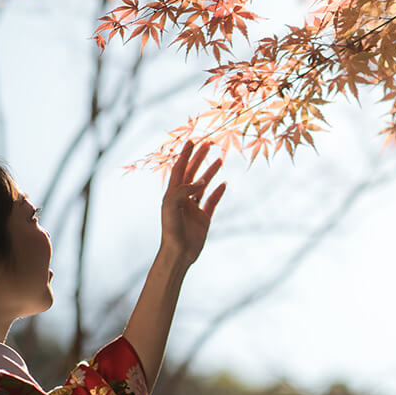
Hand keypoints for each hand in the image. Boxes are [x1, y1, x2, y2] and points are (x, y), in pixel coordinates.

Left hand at [161, 141, 224, 264]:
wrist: (178, 253)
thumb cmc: (171, 230)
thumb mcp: (171, 206)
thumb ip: (183, 190)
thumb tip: (200, 181)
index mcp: (172, 193)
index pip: (179, 169)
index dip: (185, 154)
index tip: (192, 141)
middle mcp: (183, 198)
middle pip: (192, 173)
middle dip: (199, 158)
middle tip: (209, 144)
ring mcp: (193, 208)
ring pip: (203, 185)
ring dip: (210, 172)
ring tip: (220, 160)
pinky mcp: (203, 218)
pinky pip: (212, 201)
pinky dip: (218, 192)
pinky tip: (224, 184)